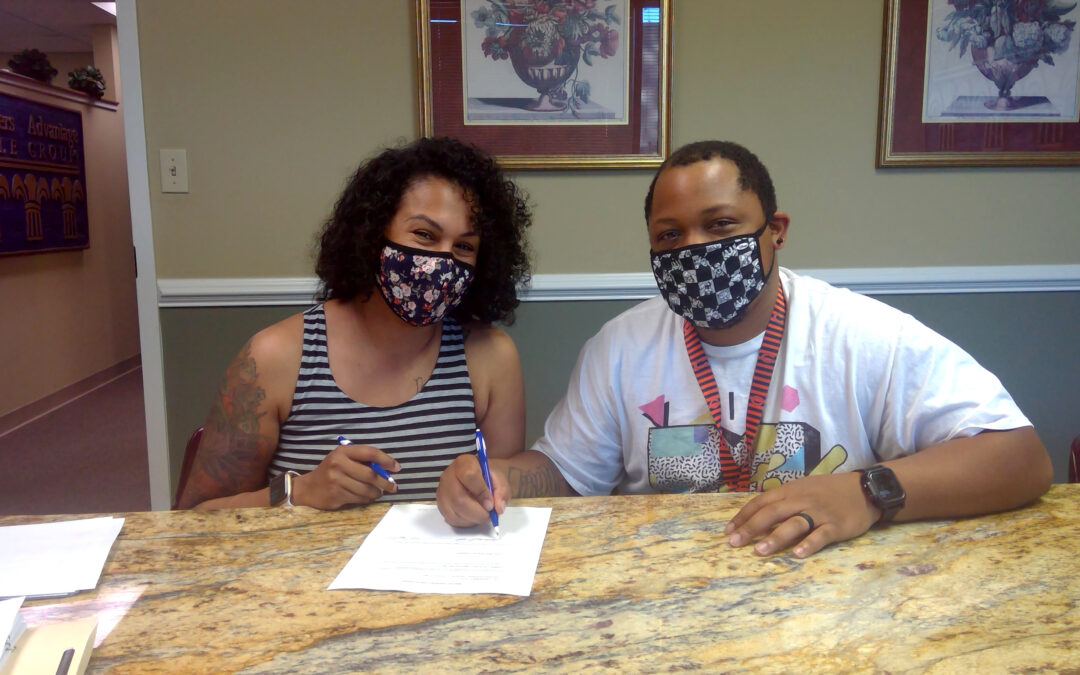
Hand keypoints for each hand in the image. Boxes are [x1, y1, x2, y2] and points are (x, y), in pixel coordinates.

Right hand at [291, 443, 398, 509]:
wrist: (309, 488)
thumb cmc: (331, 470)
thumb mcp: (342, 458)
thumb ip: (361, 460)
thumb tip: (387, 468)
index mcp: (342, 451)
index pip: (369, 452)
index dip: (386, 460)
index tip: (396, 467)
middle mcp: (339, 464)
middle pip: (370, 474)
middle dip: (385, 482)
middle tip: (393, 486)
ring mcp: (336, 481)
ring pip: (366, 489)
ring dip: (377, 493)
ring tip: (379, 492)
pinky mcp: (336, 495)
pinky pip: (359, 499)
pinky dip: (367, 499)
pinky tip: (368, 498)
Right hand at [436, 454, 509, 526]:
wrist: (477, 478)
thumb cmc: (487, 477)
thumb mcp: (499, 479)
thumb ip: (502, 491)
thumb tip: (498, 508)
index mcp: (464, 463)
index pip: (469, 476)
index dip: (481, 492)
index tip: (491, 504)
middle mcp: (448, 476)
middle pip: (459, 499)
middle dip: (477, 512)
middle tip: (489, 515)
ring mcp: (442, 491)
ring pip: (455, 513)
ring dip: (473, 519)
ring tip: (482, 514)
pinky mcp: (441, 505)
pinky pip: (452, 520)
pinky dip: (466, 522)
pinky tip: (473, 516)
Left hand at [724, 472, 880, 557]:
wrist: (865, 489)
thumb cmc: (830, 491)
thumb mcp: (804, 488)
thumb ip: (783, 501)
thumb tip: (758, 515)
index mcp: (791, 491)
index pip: (761, 502)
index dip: (744, 516)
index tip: (728, 530)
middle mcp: (802, 500)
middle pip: (772, 513)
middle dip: (751, 528)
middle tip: (734, 543)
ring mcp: (819, 513)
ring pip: (794, 524)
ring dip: (775, 537)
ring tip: (759, 551)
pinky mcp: (836, 526)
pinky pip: (821, 535)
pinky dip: (809, 544)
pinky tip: (798, 555)